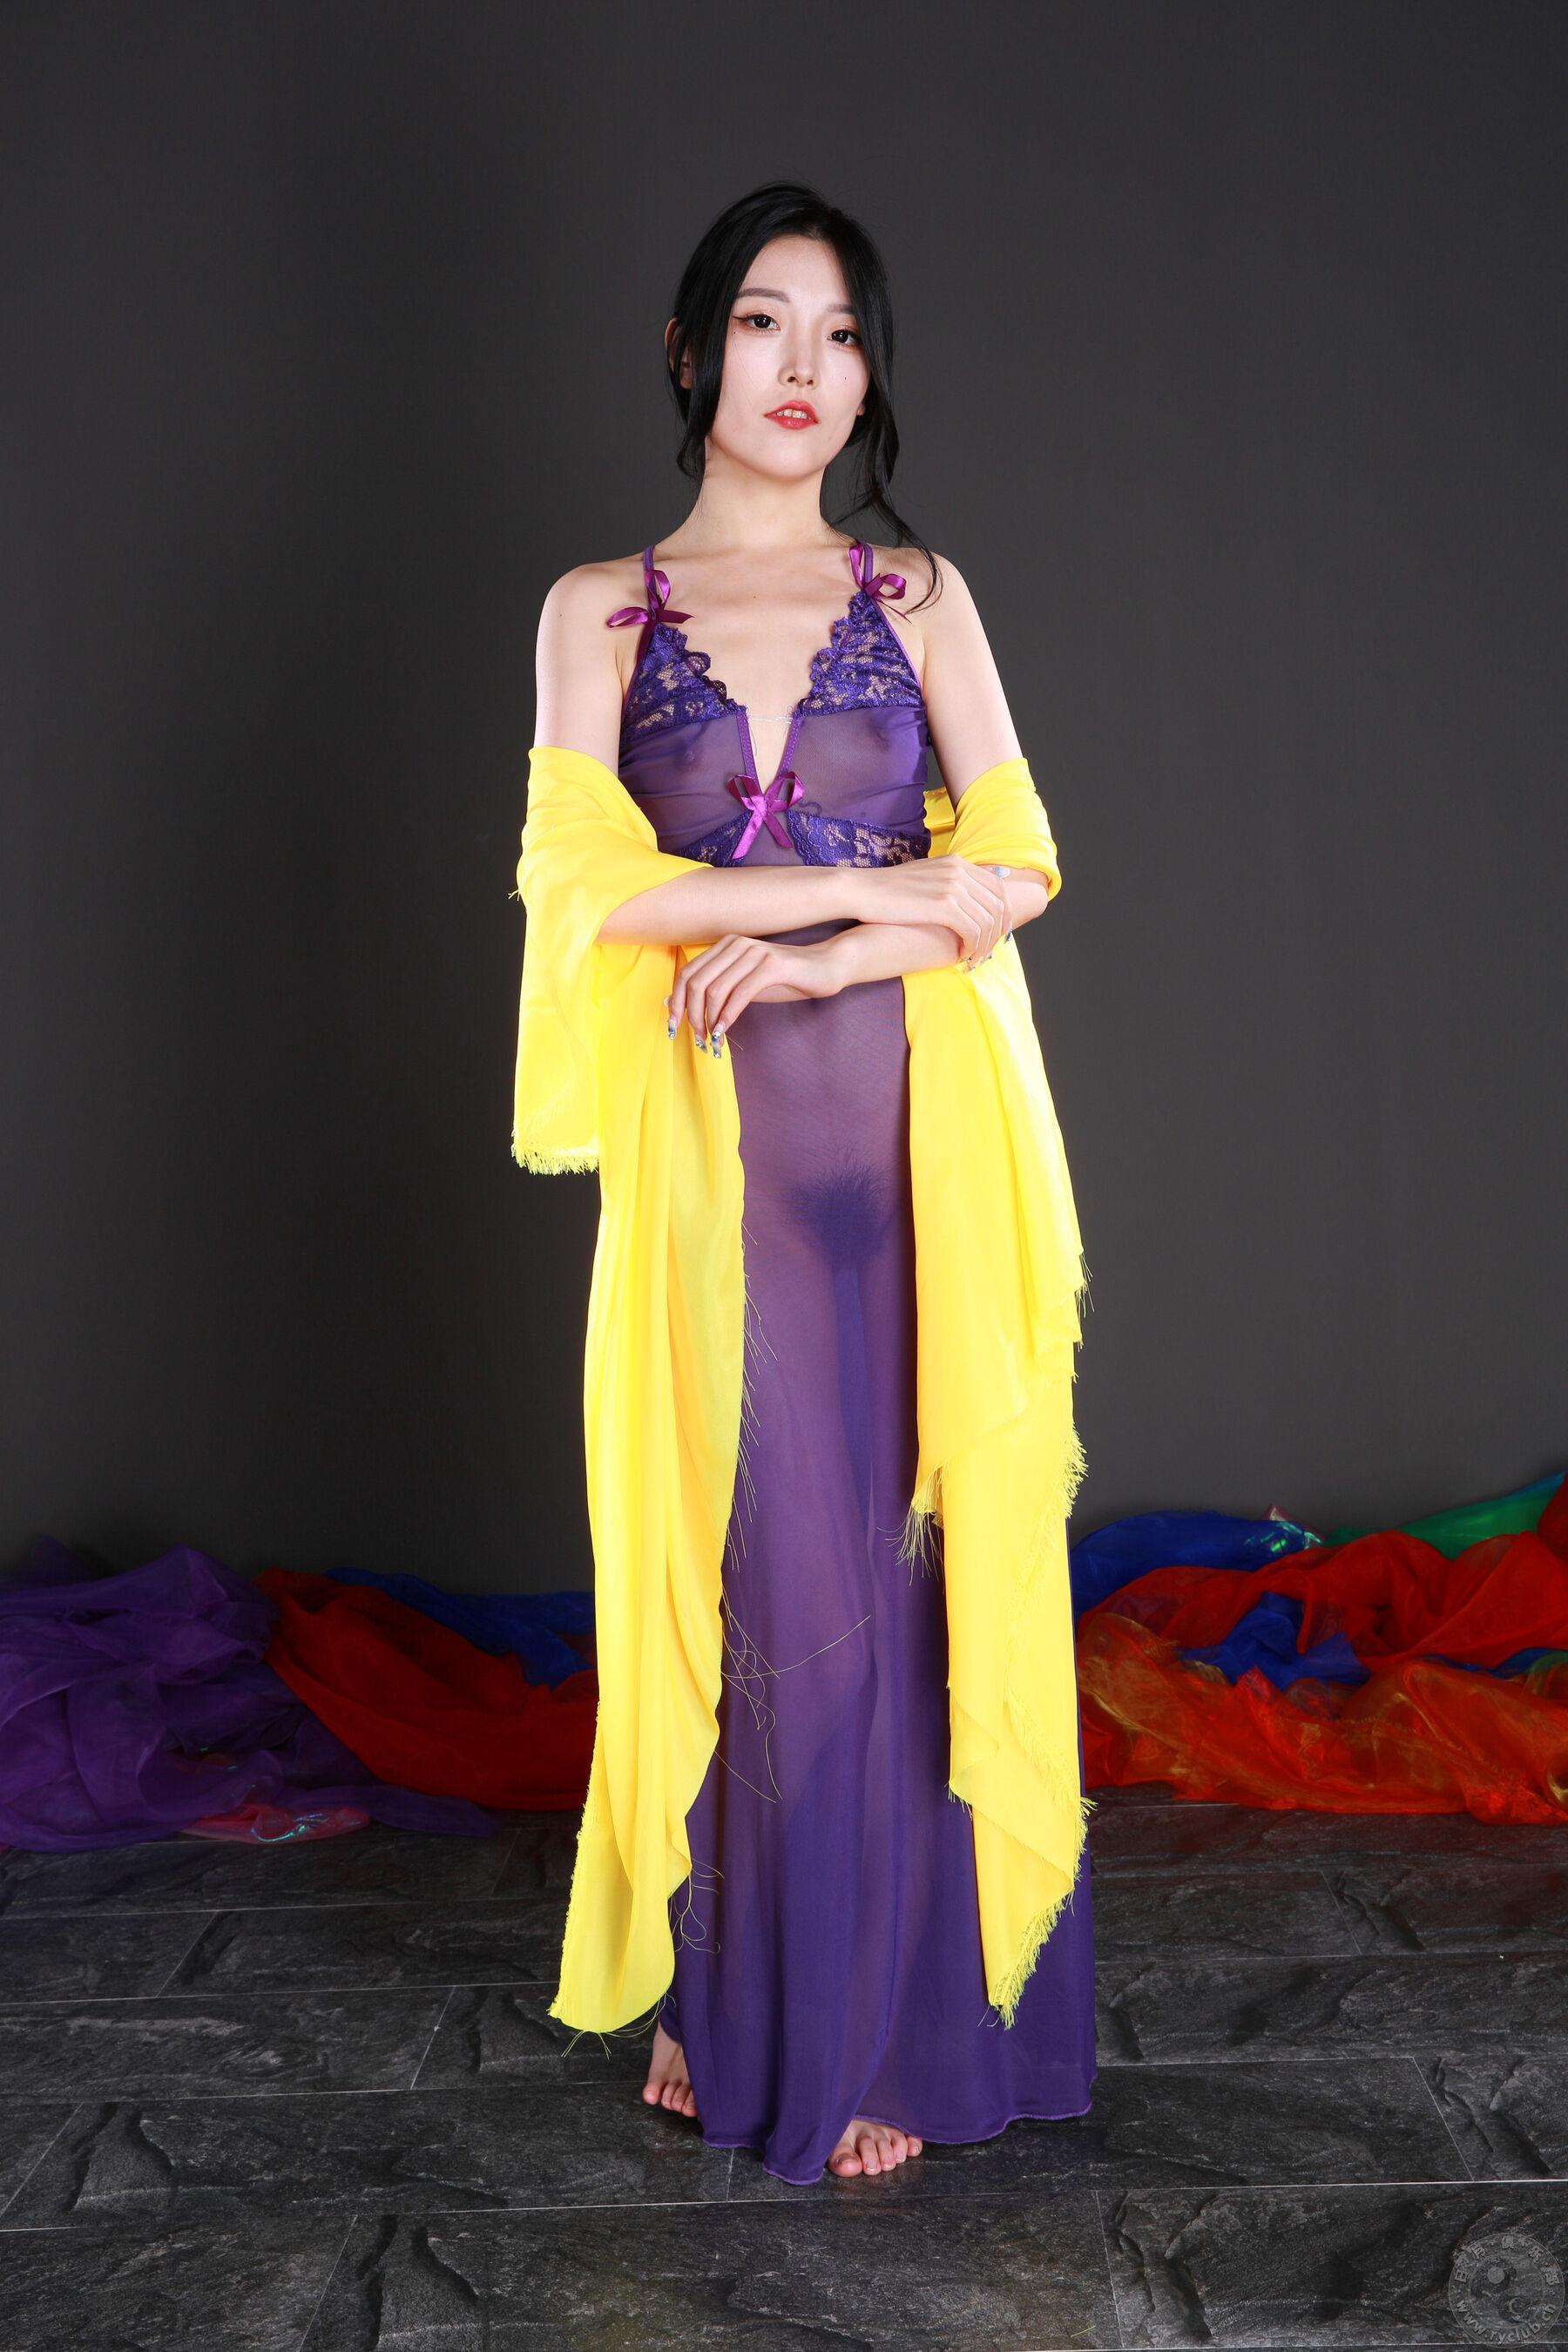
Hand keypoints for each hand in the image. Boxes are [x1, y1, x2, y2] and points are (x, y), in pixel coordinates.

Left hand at [664, 935, 840, 1047]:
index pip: (688, 973)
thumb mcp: (745, 985)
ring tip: (711, 1040)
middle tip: (697, 1039)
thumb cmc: (785, 979)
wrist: (826, 967)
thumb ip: (716, 991)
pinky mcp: (771, 966)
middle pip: (697, 981)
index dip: (677, 1002)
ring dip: (709, 1019)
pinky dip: (727, 1017)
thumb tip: (674, 1002)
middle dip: (691, 1014)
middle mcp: (736, 944)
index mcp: (726, 945)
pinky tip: (724, 1032)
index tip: (675, 1027)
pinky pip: (740, 994)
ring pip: (715, 989)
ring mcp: (754, 953)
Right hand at [854, 857, 1012, 966]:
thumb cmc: (887, 889)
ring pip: (988, 921)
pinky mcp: (944, 905)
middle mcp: (960, 871)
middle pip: (998, 905)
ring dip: (984, 945)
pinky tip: (962, 956)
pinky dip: (972, 947)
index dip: (1004, 913)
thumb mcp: (923, 876)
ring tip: (973, 959)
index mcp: (957, 862)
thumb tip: (962, 896)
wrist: (862, 890)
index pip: (998, 887)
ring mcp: (953, 887)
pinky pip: (973, 931)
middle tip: (988, 952)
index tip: (998, 933)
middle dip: (997, 932)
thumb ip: (946, 881)